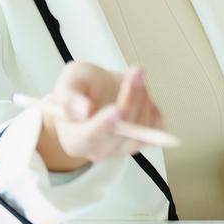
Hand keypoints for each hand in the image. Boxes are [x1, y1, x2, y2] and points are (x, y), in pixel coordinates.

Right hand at [35, 61, 165, 170]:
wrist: (97, 92)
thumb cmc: (79, 90)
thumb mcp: (68, 84)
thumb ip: (70, 98)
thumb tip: (85, 112)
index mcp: (74, 140)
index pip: (90, 137)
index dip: (104, 125)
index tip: (117, 109)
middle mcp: (98, 151)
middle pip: (120, 132)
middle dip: (130, 98)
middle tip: (135, 71)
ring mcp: (122, 149)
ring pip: (140, 130)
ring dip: (143, 97)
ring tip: (135, 75)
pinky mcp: (142, 140)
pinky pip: (155, 127)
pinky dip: (152, 106)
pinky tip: (140, 92)